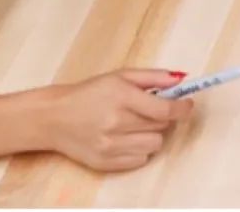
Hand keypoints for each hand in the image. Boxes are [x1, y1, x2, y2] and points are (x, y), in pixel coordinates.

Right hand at [42, 70, 193, 172]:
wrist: (52, 118)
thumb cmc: (88, 93)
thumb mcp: (120, 76)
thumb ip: (153, 77)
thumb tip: (182, 80)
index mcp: (121, 98)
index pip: (165, 110)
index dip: (182, 108)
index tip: (187, 104)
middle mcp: (115, 124)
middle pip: (161, 126)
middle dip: (162, 117)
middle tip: (149, 110)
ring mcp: (109, 146)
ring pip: (154, 145)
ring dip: (152, 134)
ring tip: (136, 125)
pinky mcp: (105, 163)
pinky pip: (140, 160)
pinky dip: (139, 149)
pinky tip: (126, 138)